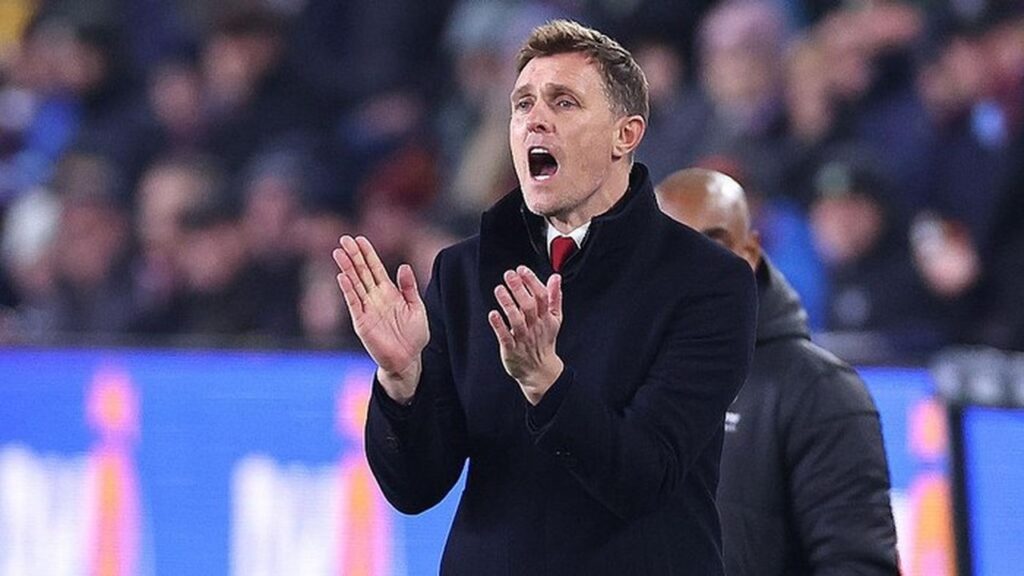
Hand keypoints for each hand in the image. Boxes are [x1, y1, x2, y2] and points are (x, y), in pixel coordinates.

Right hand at [333, 235, 427, 401]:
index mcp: (389, 292)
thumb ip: (409, 288)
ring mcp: (367, 309)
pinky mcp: (362, 322)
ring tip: (339, 253)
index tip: (360, 239)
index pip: (375, 268)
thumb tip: (403, 266)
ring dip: (347, 268)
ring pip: (355, 284)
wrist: (408, 360)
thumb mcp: (416, 308)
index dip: (368, 253)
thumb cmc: (414, 335)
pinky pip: (353, 303)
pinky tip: (342, 277)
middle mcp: (375, 298)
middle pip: (362, 272)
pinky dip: (348, 290)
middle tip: (344, 239)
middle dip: (353, 255)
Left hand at [488, 266, 563, 404]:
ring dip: (507, 304)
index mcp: (545, 318)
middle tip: (509, 274)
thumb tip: (555, 277)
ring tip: (499, 289)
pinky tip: (492, 314)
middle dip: (519, 289)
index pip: (541, 296)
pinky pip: (505, 337)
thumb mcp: (554, 319)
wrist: (539, 371)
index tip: (522, 269)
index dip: (532, 281)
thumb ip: (554, 297)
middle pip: (529, 306)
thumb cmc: (544, 341)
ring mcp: (523, 338)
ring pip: (516, 320)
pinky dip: (499, 326)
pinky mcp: (511, 349)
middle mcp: (535, 327)